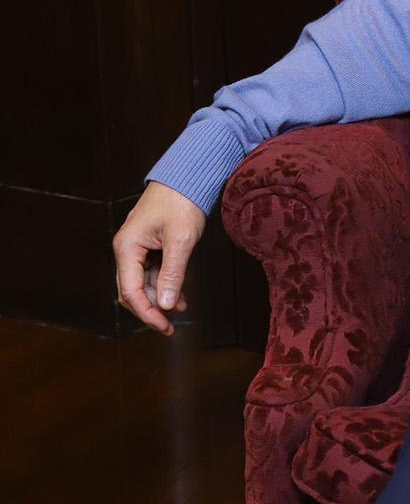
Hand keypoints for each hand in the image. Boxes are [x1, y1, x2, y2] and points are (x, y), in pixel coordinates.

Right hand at [112, 181, 205, 334]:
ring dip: (159, 297)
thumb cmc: (181, 200)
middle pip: (132, 290)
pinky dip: (164, 283)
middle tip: (168, 326)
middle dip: (150, 309)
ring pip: (143, 282)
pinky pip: (152, 271)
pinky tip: (178, 294)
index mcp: (127, 247)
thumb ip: (172, 273)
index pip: (130, 291)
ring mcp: (138, 246)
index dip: (145, 312)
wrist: (187, 176)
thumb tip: (165, 303)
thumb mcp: (180, 240)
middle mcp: (127, 249)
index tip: (162, 326)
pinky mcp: (150, 244)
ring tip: (179, 308)